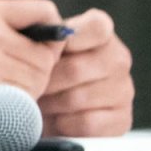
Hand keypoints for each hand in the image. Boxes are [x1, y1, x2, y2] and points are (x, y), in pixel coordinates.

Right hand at [0, 0, 62, 99]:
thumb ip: (14, 21)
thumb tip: (62, 33)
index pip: (45, 12)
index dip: (49, 32)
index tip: (39, 43)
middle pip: (47, 54)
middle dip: (35, 67)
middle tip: (6, 69)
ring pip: (39, 79)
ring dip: (27, 87)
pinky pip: (25, 99)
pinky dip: (16, 104)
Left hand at [40, 8, 133, 136]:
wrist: (50, 110)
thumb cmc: (42, 70)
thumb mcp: (39, 49)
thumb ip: (41, 39)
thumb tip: (35, 37)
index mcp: (100, 34)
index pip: (96, 26)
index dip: (68, 38)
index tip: (48, 50)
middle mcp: (117, 59)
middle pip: (76, 69)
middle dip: (44, 81)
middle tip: (27, 86)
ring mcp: (123, 89)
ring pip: (78, 98)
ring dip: (50, 104)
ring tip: (37, 102)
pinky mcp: (122, 119)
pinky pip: (87, 122)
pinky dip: (64, 124)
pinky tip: (55, 119)